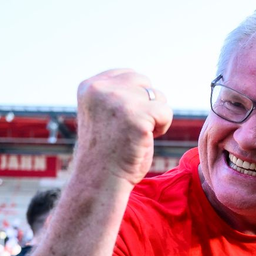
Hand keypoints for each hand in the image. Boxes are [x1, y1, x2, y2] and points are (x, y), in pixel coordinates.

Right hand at [73, 69, 172, 186]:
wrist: (100, 180)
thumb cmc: (106, 151)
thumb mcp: (103, 113)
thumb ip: (116, 94)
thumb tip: (146, 86)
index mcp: (89, 86)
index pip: (128, 75)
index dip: (135, 98)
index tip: (123, 121)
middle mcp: (101, 89)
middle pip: (144, 82)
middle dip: (146, 105)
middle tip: (131, 129)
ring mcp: (119, 101)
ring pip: (158, 96)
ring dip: (155, 117)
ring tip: (136, 135)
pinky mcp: (138, 116)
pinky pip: (166, 113)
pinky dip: (162, 128)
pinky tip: (145, 140)